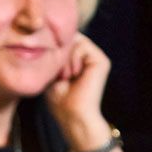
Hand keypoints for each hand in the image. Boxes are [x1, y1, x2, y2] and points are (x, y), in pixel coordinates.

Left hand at [44, 33, 111, 147]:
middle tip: (60, 75)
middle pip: (68, 37)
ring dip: (65, 58)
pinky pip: (82, 45)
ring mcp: (96, 58)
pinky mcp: (102, 60)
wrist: (72, 115)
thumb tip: (49, 36)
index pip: (63, 41)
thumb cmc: (59, 99)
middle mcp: (89, 57)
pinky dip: (73, 59)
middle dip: (59, 53)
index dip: (53, 47)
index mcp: (78, 59)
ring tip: (66, 76)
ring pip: (75, 40)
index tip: (50, 69)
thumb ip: (54, 53)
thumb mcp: (52, 71)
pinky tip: (74, 74)